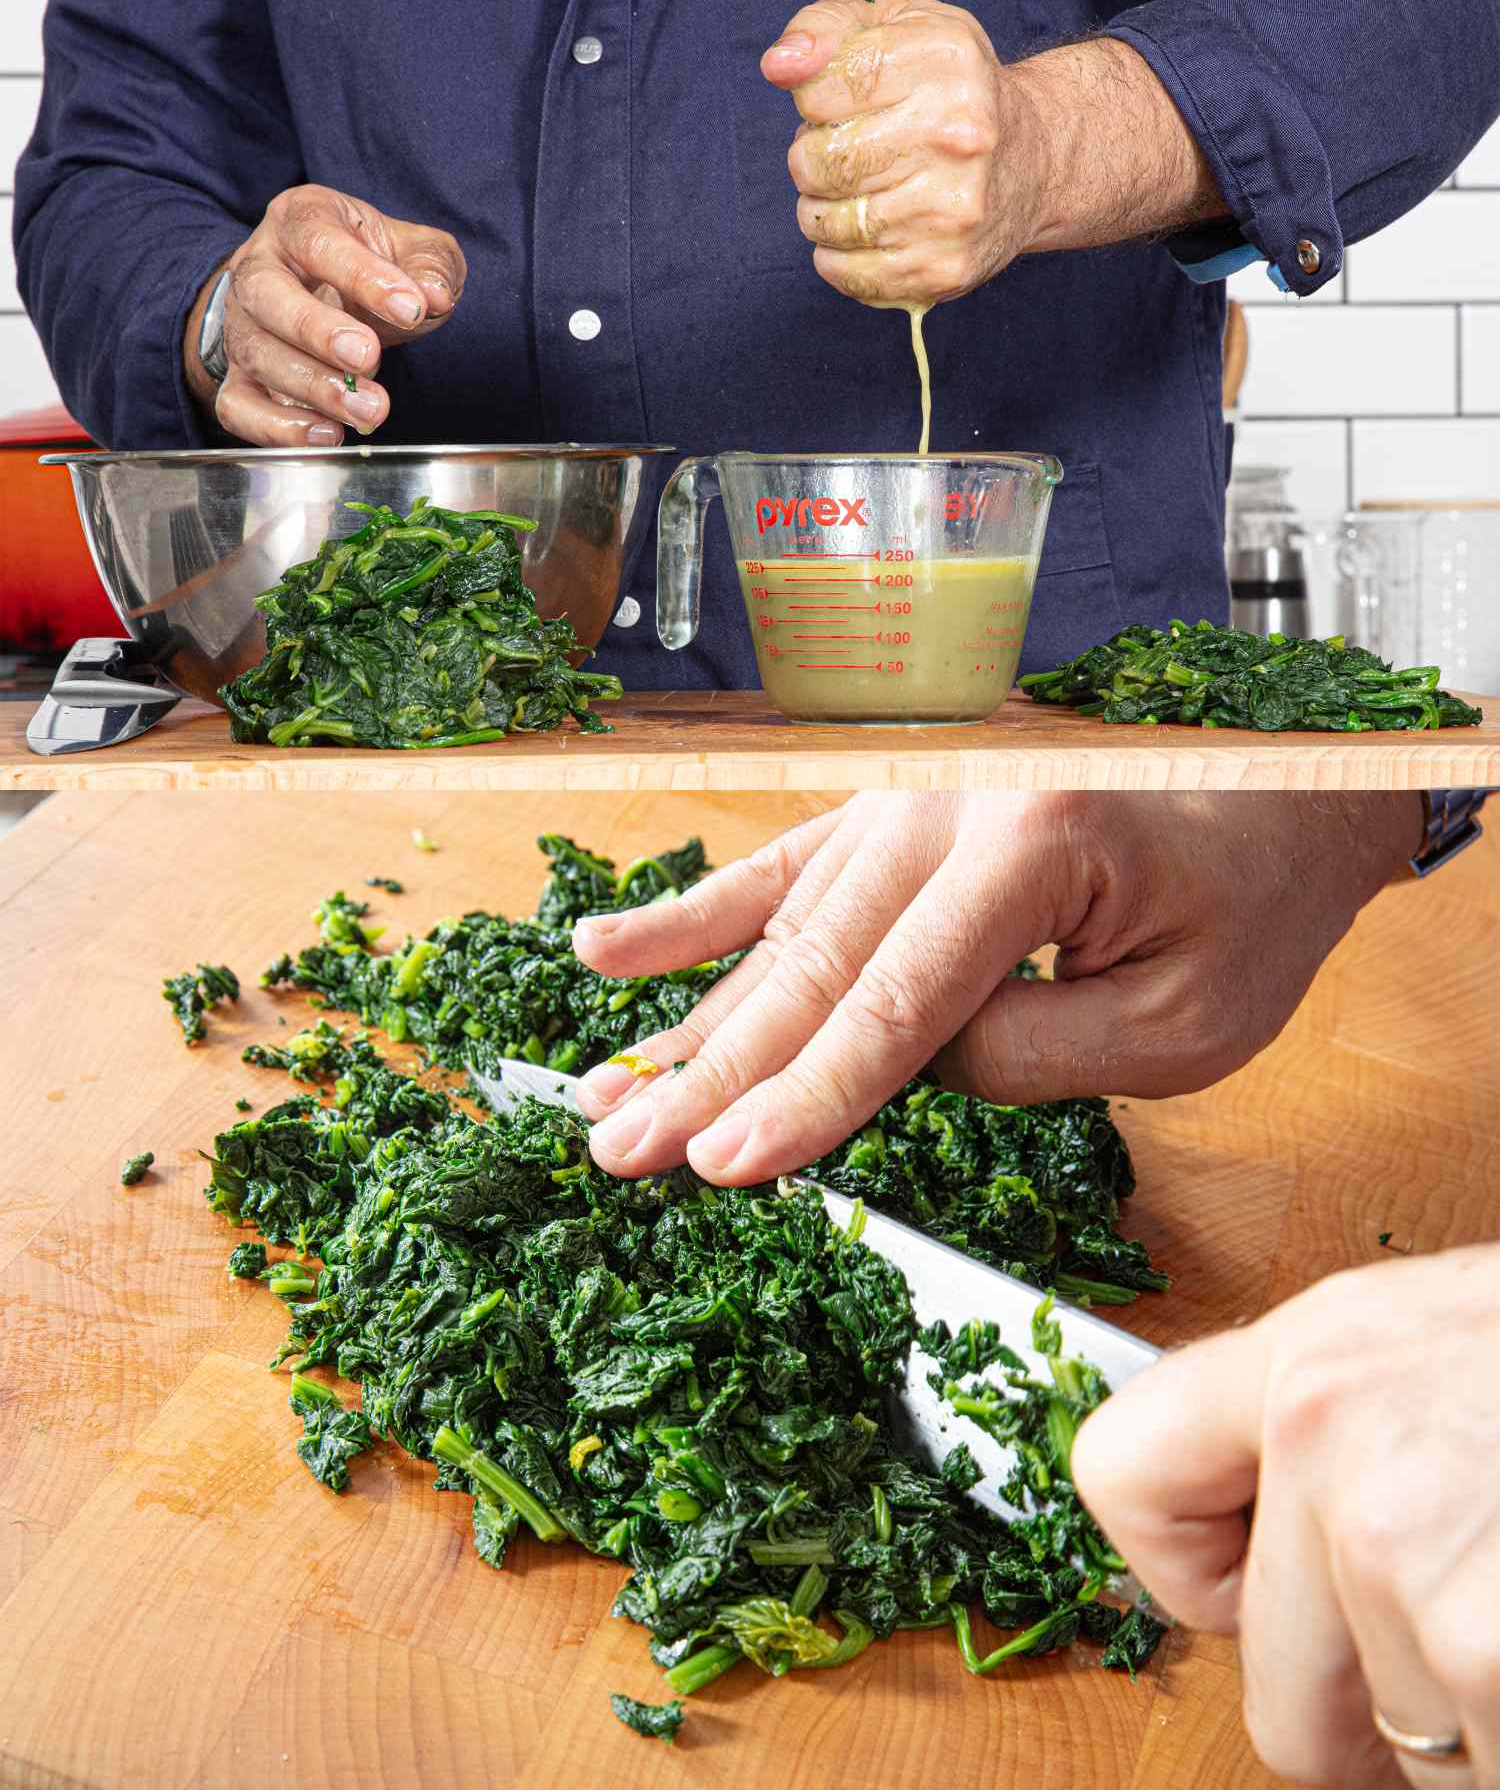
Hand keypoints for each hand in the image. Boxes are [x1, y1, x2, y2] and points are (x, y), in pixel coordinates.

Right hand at [184, 184, 465, 444]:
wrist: (323, 289)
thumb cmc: (372, 266)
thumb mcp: (410, 248)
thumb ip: (430, 265)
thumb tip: (435, 295)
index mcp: (300, 219)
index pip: (318, 240)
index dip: (362, 276)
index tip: (410, 308)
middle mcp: (258, 266)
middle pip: (265, 295)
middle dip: (316, 331)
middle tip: (367, 358)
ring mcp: (242, 323)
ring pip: (256, 353)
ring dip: (313, 387)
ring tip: (368, 409)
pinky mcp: (239, 375)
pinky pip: (238, 406)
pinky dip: (278, 428)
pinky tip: (328, 434)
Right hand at [573, 790, 1420, 1185]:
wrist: (1284, 792)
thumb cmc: (1250, 904)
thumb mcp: (1182, 1023)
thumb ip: (1025, 1053)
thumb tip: (897, 1067)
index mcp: (1028, 843)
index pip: (893, 1005)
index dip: (803, 1097)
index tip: (719, 1166)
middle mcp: (945, 803)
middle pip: (808, 966)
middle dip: (709, 1075)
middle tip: (616, 1150)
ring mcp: (909, 795)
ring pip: (777, 927)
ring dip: (685, 1018)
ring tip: (595, 1087)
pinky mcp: (894, 809)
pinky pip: (782, 868)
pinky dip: (695, 914)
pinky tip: (610, 947)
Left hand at [761, 0, 1222, 306]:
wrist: (1035, 162)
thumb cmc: (950, 88)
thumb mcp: (900, 26)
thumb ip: (827, 28)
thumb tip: (779, 64)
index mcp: (945, 62)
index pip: (823, 87)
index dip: (813, 99)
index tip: (839, 101)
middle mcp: (959, 137)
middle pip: (819, 160)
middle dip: (812, 156)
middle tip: (844, 151)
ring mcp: (953, 211)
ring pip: (825, 221)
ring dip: (821, 208)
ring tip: (856, 191)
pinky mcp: (945, 268)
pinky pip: (845, 271)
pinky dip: (837, 254)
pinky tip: (867, 230)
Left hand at [1072, 1246, 1499, 1788]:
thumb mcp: (1456, 1347)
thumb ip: (1351, 1432)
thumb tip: (1274, 1563)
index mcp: (1317, 1351)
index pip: (1120, 1472)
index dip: (1189, 1574)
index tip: (1259, 1597)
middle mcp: (1334, 1432)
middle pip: (1276, 1693)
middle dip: (1384, 1722)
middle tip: (1482, 1647)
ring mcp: (1408, 1543)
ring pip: (1408, 1759)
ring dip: (1490, 1730)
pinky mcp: (1487, 1643)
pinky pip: (1486, 1774)